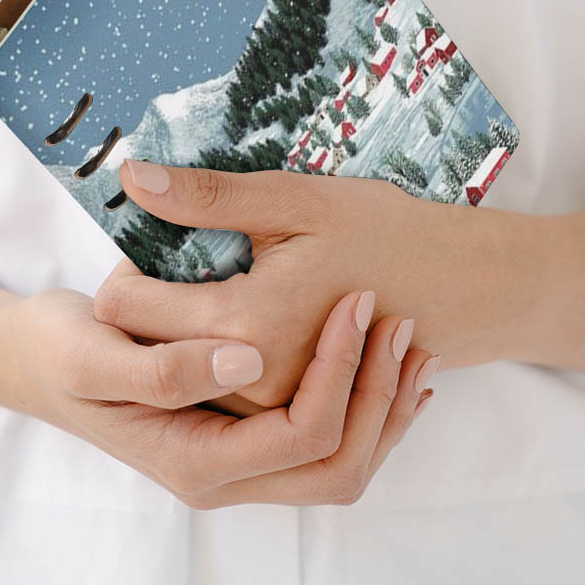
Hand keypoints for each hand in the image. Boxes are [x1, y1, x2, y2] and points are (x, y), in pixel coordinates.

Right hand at [0, 285, 433, 506]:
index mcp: (195, 460)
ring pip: (340, 461)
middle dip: (379, 399)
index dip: (339, 373)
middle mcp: (224, 475)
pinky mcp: (242, 435)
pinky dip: (366, 405)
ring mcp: (236, 460)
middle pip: (337, 467)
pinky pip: (324, 441)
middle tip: (402, 326)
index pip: (301, 438)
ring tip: (412, 342)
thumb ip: (164, 366)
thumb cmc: (58, 353)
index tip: (356, 304)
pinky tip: (387, 363)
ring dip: (383, 406)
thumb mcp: (94, 353)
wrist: (36, 360)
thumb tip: (244, 360)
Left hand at [94, 160, 536, 406]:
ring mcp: (272, 403)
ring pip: (180, 371)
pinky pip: (221, 387)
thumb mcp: (297, 200)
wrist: (461, 288)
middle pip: (146, 345)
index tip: (145, 241)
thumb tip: (131, 176)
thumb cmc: (384, 233)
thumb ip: (209, 196)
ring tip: (206, 281)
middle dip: (143, 302)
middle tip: (173, 257)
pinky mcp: (288, 408)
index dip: (123, 268)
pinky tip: (238, 311)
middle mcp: (253, 380)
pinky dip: (211, 350)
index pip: (127, 305)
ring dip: (175, 329)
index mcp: (246, 324)